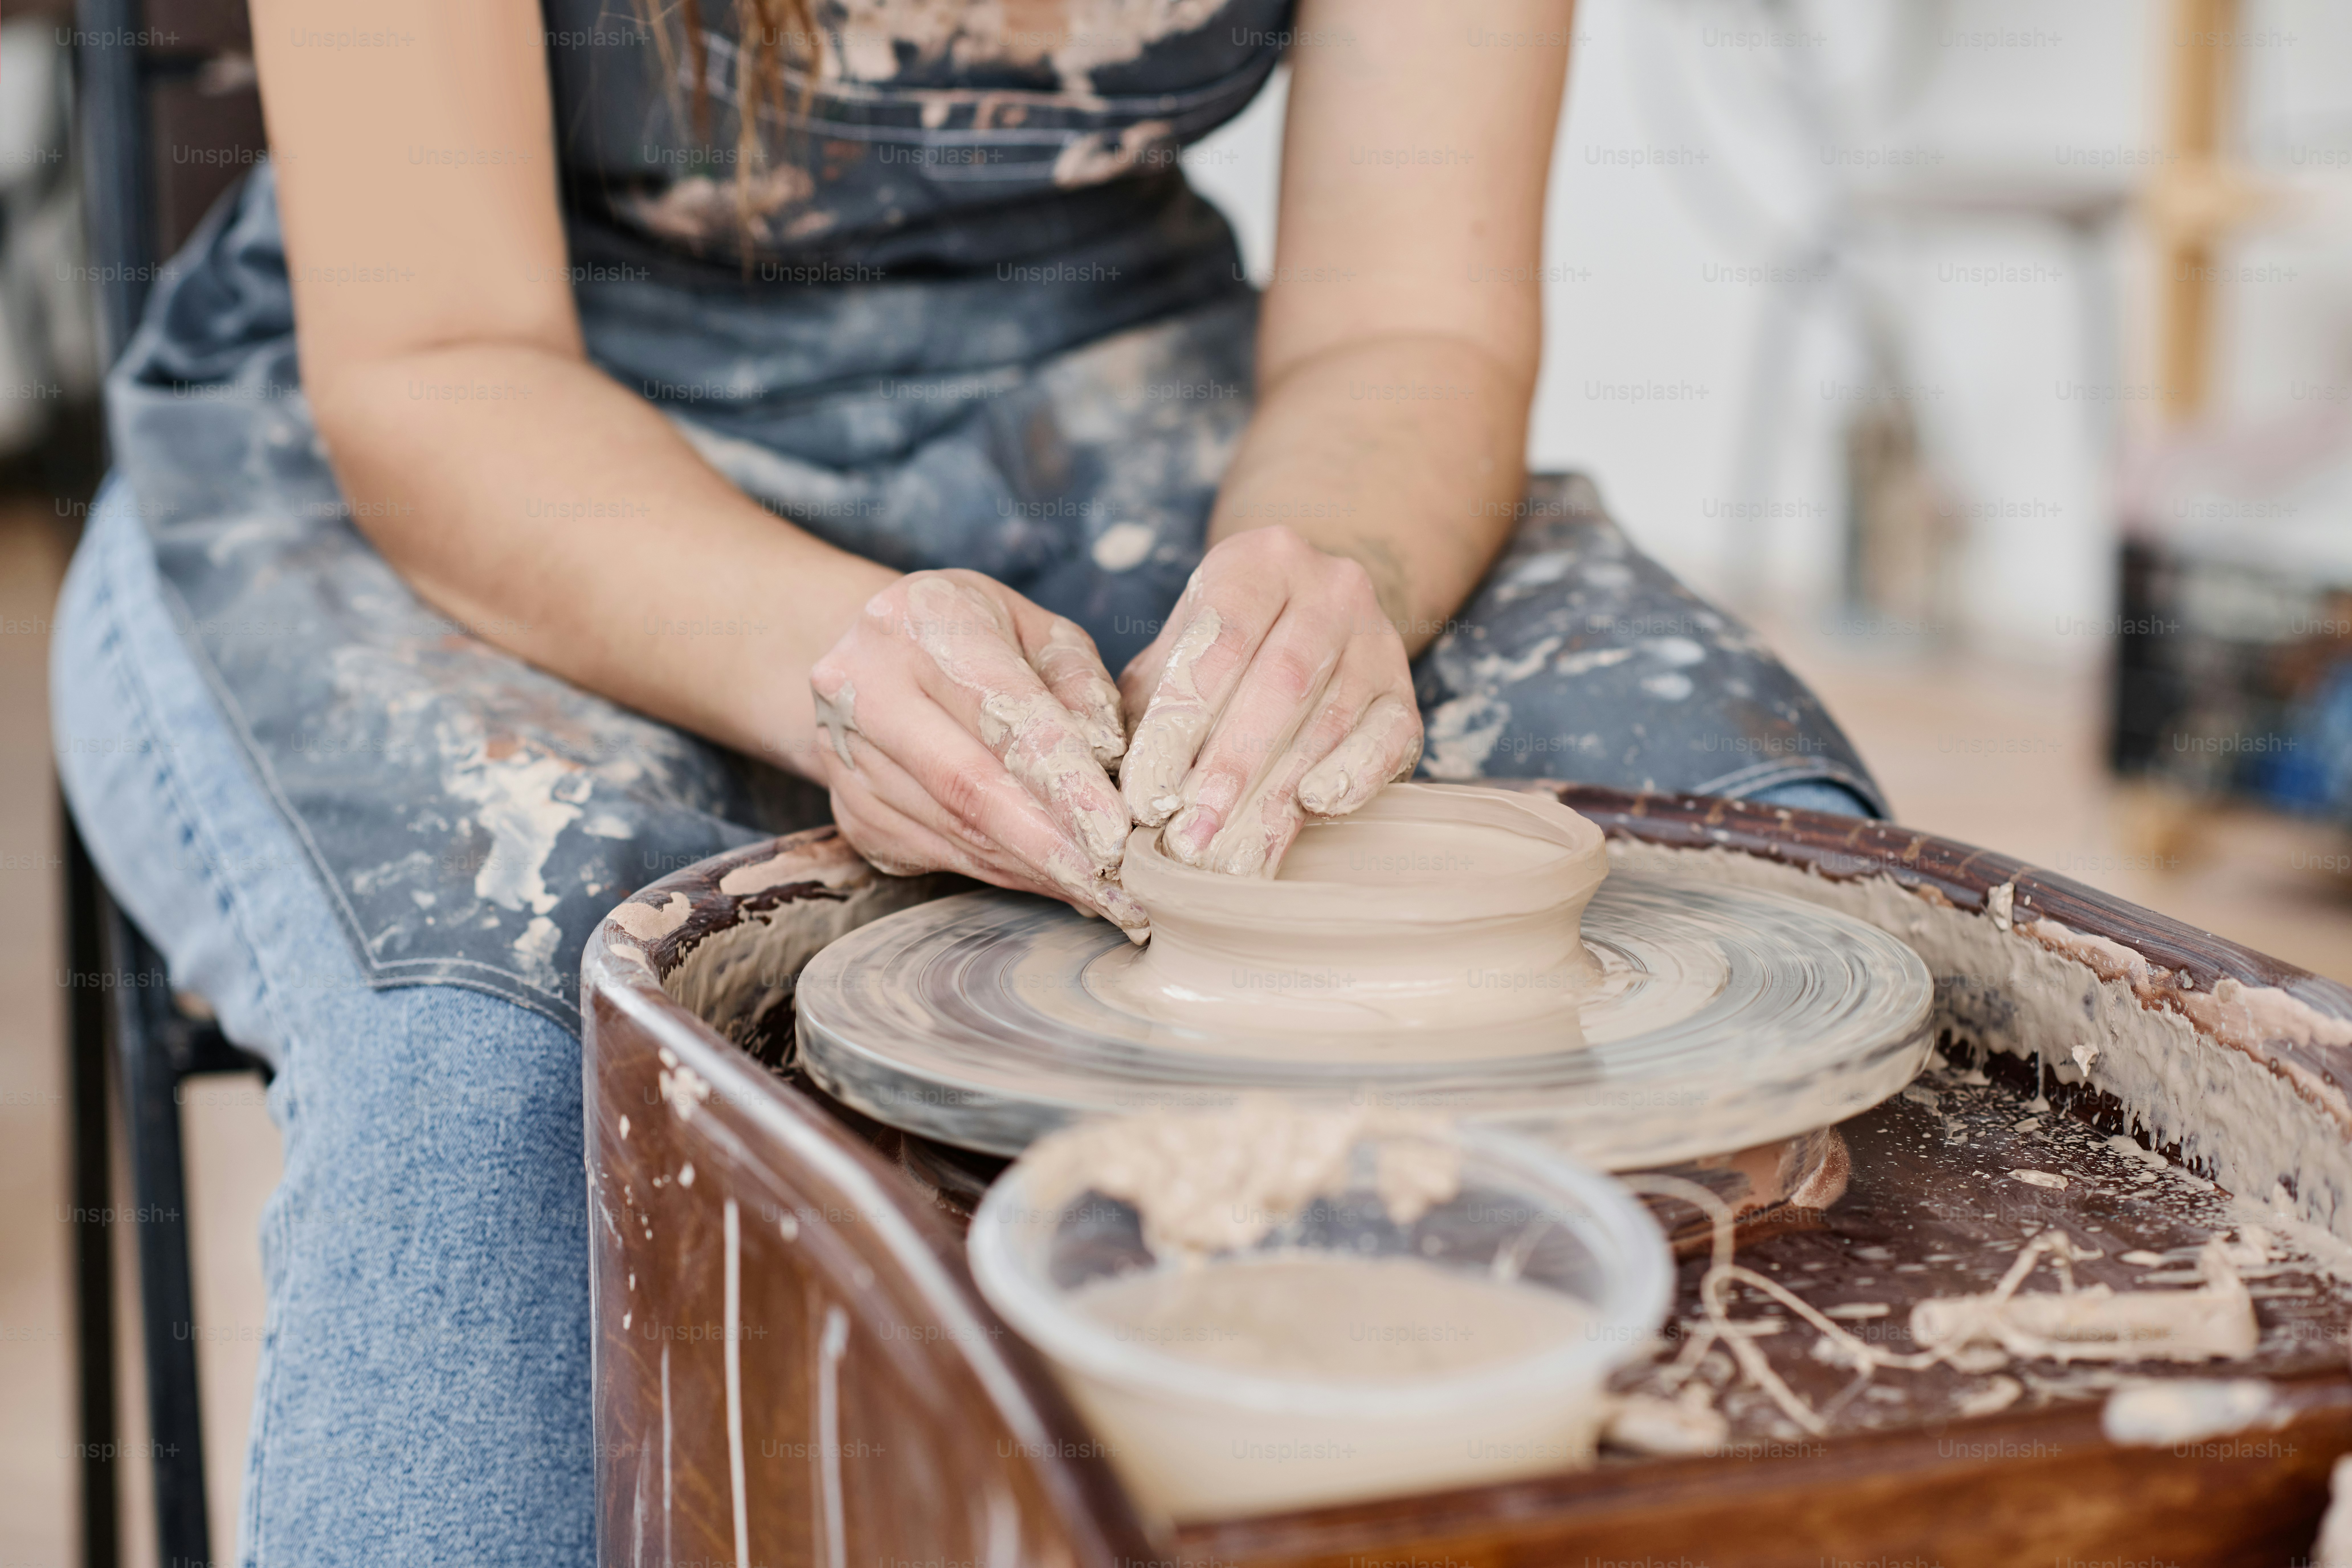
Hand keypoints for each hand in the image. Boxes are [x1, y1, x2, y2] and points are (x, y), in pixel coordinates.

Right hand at [810, 570, 1148, 934]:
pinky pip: (935, 853)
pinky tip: (1048, 879)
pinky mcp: (848, 809)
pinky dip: (1000, 871)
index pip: (1003, 714)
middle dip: (1050, 846)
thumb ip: (1079, 684)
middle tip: (1116, 887)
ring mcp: (845, 753)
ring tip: (1097, 890)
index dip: (1063, 780)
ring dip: (1033, 868)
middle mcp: (866, 685)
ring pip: (954, 830)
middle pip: (968, 785)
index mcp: (921, 620)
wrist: (873, 654)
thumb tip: (1107, 760)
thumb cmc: (971, 636)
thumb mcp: (1036, 630)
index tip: (1115, 833)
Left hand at [1118, 527, 1422, 875]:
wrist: (1312, 611)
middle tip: (1189, 838)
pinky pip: (1387, 737)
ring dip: (1278, 791)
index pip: (1219, 642)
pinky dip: (1353, 776)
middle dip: (1229, 769)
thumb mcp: (1179, 647)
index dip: (1180, 724)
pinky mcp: (1404, 691)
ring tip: (1231, 851)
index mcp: (1259, 562)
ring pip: (1329, 718)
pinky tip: (1313, 808)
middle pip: (1279, 682)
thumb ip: (1148, 704)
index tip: (1146, 796)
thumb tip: (1116, 788)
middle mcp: (1330, 588)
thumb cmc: (1226, 644)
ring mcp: (1377, 638)